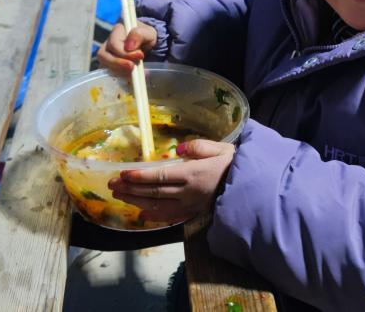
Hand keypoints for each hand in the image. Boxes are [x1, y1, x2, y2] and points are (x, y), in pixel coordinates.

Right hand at [96, 22, 157, 74]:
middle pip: (103, 55)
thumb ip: (139, 35)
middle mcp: (108, 43)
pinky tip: (131, 79)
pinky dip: (120, 77)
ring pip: (103, 66)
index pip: (113, 43)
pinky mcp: (109, 66)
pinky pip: (108, 73)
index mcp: (117, 31)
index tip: (140, 56)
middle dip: (118, 63)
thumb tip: (129, 47)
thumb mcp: (148, 32)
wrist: (147, 45)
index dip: (124, 53)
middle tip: (133, 67)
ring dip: (119, 71)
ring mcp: (106, 55)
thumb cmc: (146, 36)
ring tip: (134, 73)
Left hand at [108, 139, 235, 221]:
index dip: (139, 177)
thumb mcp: (221, 148)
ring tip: (120, 196)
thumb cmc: (236, 163)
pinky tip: (142, 215)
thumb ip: (199, 147)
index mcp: (194, 174)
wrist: (252, 186)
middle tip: (111, 185)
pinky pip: (170, 217)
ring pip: (158, 206)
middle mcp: (189, 192)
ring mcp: (190, 205)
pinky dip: (154, 217)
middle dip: (130, 189)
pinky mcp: (194, 212)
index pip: (160, 176)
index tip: (122, 174)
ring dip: (136, 202)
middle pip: (153, 192)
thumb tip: (179, 149)